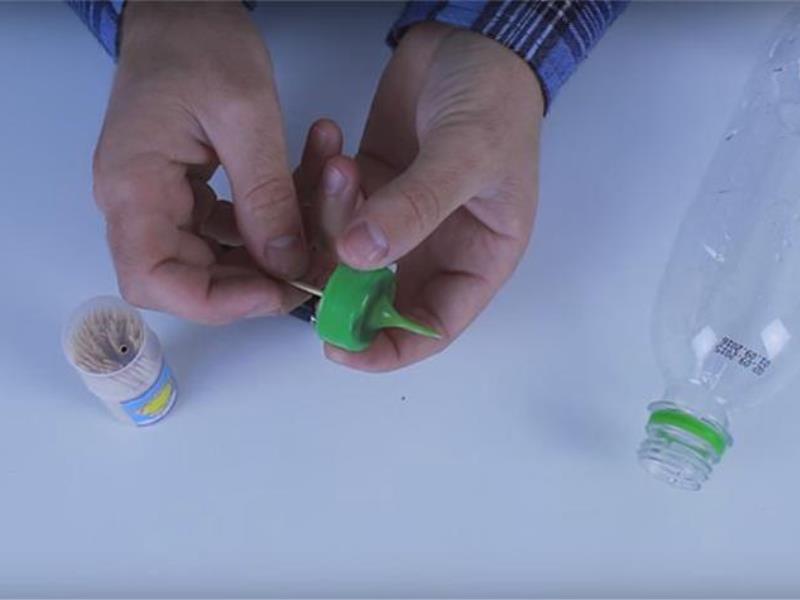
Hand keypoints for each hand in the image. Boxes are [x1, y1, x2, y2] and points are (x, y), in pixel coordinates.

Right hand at [92, 2, 319, 323]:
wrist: (184, 9)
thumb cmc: (198, 42)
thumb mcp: (245, 115)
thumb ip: (266, 195)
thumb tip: (286, 264)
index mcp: (133, 185)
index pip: (154, 279)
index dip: (215, 301)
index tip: (274, 291)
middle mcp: (140, 203)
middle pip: (190, 278)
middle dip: (257, 281)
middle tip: (313, 266)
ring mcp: (163, 199)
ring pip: (219, 256)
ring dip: (274, 250)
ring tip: (321, 222)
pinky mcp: (189, 191)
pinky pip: (232, 228)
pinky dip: (271, 222)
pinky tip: (306, 196)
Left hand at [327, 23, 543, 370]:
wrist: (472, 38)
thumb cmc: (495, 101)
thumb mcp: (466, 155)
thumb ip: (415, 208)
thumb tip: (360, 259)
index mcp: (476, 259)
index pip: (432, 327)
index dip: (387, 346)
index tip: (339, 344)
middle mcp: (434, 249)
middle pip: (376, 295)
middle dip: (339, 276)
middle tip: (315, 240)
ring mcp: (396, 219)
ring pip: (342, 249)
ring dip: (328, 213)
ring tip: (341, 162)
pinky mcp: (367, 188)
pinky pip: (326, 206)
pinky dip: (315, 182)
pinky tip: (328, 138)